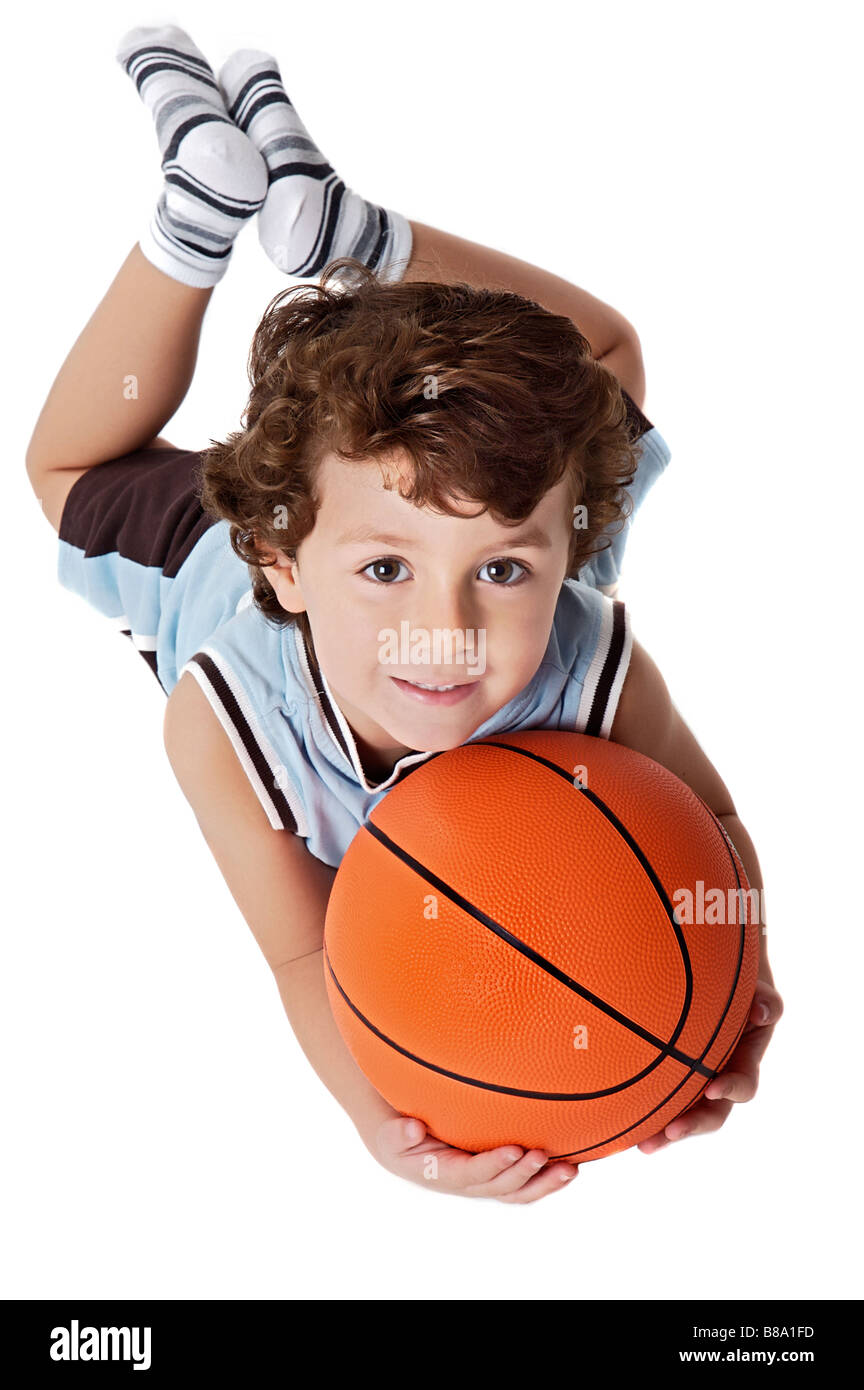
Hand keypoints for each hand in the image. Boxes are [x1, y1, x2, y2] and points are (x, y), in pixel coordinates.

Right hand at [372, 1116, 579, 1202]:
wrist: (404, 1147)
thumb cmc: (399, 1137)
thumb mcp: (391, 1135)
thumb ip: (398, 1133)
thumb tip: (413, 1128)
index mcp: (444, 1174)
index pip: (473, 1173)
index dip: (494, 1164)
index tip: (515, 1149)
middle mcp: (468, 1183)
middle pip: (501, 1187)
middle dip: (524, 1173)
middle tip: (544, 1154)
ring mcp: (485, 1182)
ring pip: (518, 1192)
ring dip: (545, 1183)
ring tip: (571, 1170)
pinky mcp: (497, 1176)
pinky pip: (524, 1185)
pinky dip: (546, 1179)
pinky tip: (570, 1165)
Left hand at [637, 979, 783, 1154]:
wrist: (713, 984)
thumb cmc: (737, 988)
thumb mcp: (757, 991)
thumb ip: (765, 1001)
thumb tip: (760, 1013)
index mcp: (742, 1064)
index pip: (742, 1086)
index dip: (730, 1089)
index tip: (712, 1088)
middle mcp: (719, 1080)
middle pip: (713, 1113)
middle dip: (694, 1124)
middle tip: (672, 1131)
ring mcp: (693, 1083)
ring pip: (682, 1115)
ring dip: (666, 1133)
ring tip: (645, 1145)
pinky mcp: (668, 1082)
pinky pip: (657, 1102)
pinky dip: (642, 1115)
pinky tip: (621, 1127)